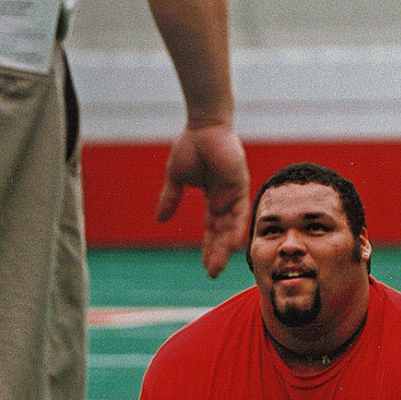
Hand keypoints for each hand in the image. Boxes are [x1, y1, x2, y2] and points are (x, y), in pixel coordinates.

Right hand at [156, 122, 250, 277]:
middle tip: (213, 274)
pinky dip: (236, 228)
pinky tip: (231, 245)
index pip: (212, 230)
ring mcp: (234, 194)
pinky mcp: (240, 185)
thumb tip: (160, 220)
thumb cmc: (190, 146)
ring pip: (232, 227)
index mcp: (213, 199)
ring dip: (225, 247)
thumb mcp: (176, 178)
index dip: (209, 248)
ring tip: (218, 266)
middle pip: (223, 233)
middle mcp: (226, 200)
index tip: (206, 267)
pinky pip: (240, 212)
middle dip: (218, 254)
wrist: (202, 125)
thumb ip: (171, 199)